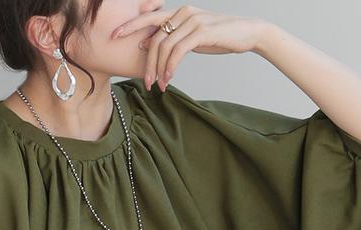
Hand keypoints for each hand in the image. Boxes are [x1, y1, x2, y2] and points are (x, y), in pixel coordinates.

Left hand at [111, 4, 269, 91]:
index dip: (129, 25)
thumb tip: (149, 45)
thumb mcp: (192, 37)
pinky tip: (168, 79)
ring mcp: (191, 21)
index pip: (148, 17)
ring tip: (158, 86)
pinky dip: (170, 67)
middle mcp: (182, 13)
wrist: (247, 33)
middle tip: (144, 82)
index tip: (113, 36)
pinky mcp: (201, 32)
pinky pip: (178, 51)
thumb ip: (172, 39)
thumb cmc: (220, 37)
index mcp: (178, 12)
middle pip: (154, 35)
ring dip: (159, 69)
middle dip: (146, 60)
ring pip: (164, 46)